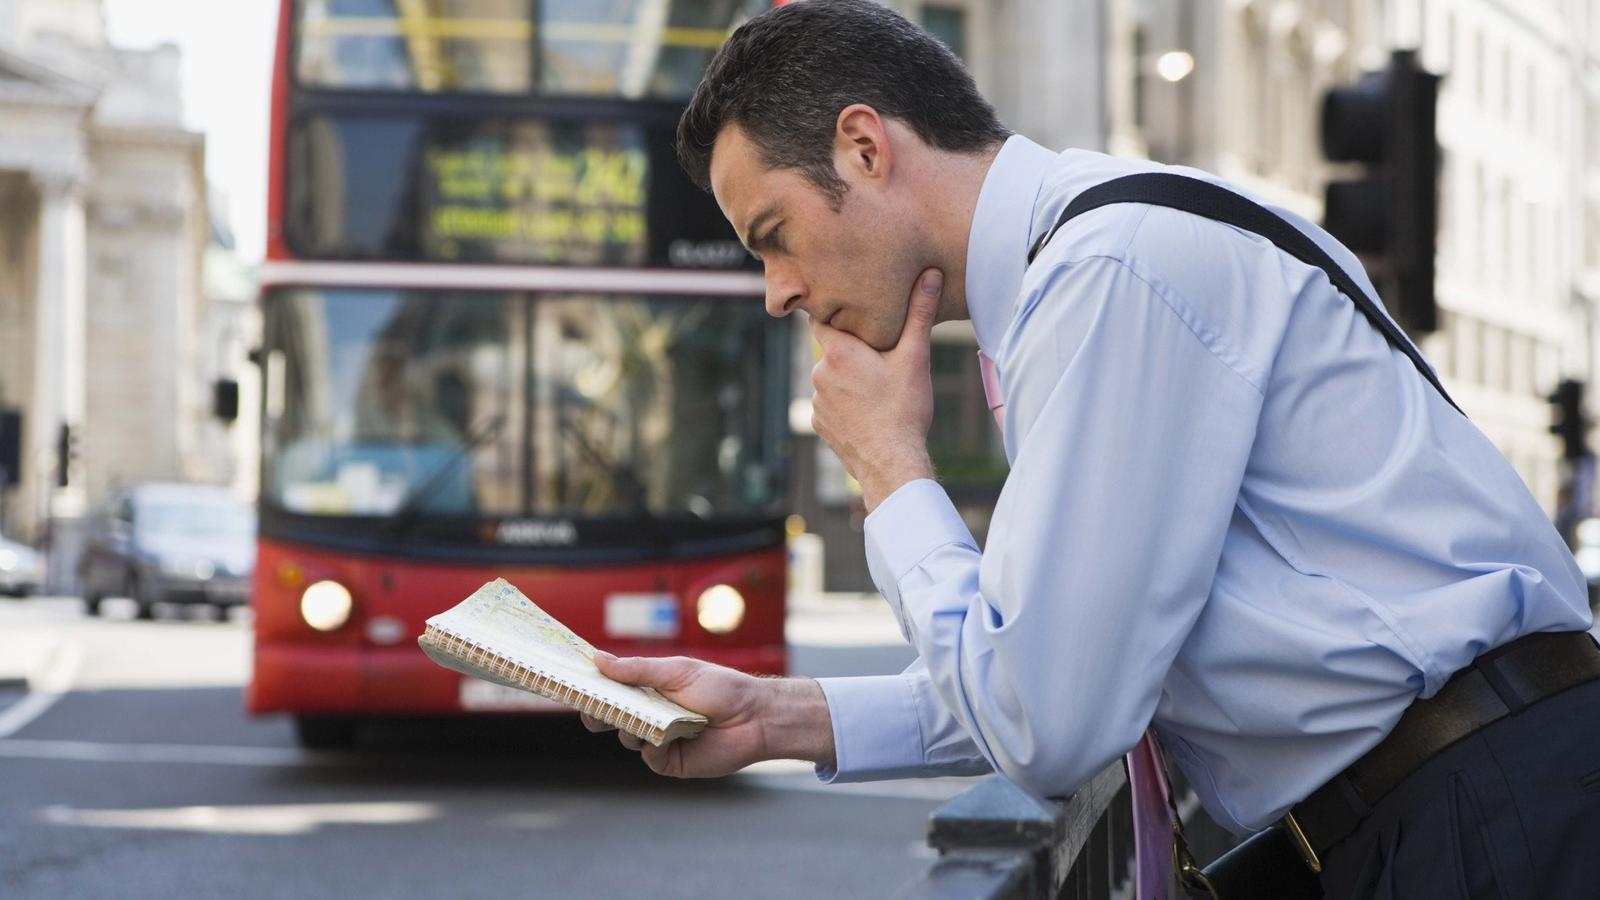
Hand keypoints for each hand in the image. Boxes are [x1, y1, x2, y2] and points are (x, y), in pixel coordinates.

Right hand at [580, 652, 834, 776]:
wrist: (754, 717)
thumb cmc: (719, 687)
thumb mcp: (675, 671)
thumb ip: (636, 669)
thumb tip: (597, 658)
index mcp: (648, 689)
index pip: (610, 690)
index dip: (592, 689)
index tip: (573, 685)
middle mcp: (649, 715)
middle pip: (609, 717)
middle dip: (598, 713)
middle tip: (595, 709)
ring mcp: (657, 738)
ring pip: (626, 737)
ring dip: (634, 727)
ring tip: (652, 718)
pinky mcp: (669, 761)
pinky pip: (648, 757)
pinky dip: (652, 747)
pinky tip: (667, 738)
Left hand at [810, 268, 942, 510]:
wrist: (891, 464)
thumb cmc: (904, 410)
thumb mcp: (915, 357)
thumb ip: (919, 313)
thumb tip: (931, 274)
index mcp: (838, 352)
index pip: (822, 319)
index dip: (836, 314)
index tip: (852, 314)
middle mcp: (819, 373)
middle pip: (832, 350)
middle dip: (852, 351)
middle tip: (881, 359)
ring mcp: (816, 401)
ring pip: (831, 378)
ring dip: (848, 379)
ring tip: (877, 390)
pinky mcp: (818, 424)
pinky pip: (830, 404)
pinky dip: (845, 404)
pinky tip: (868, 411)